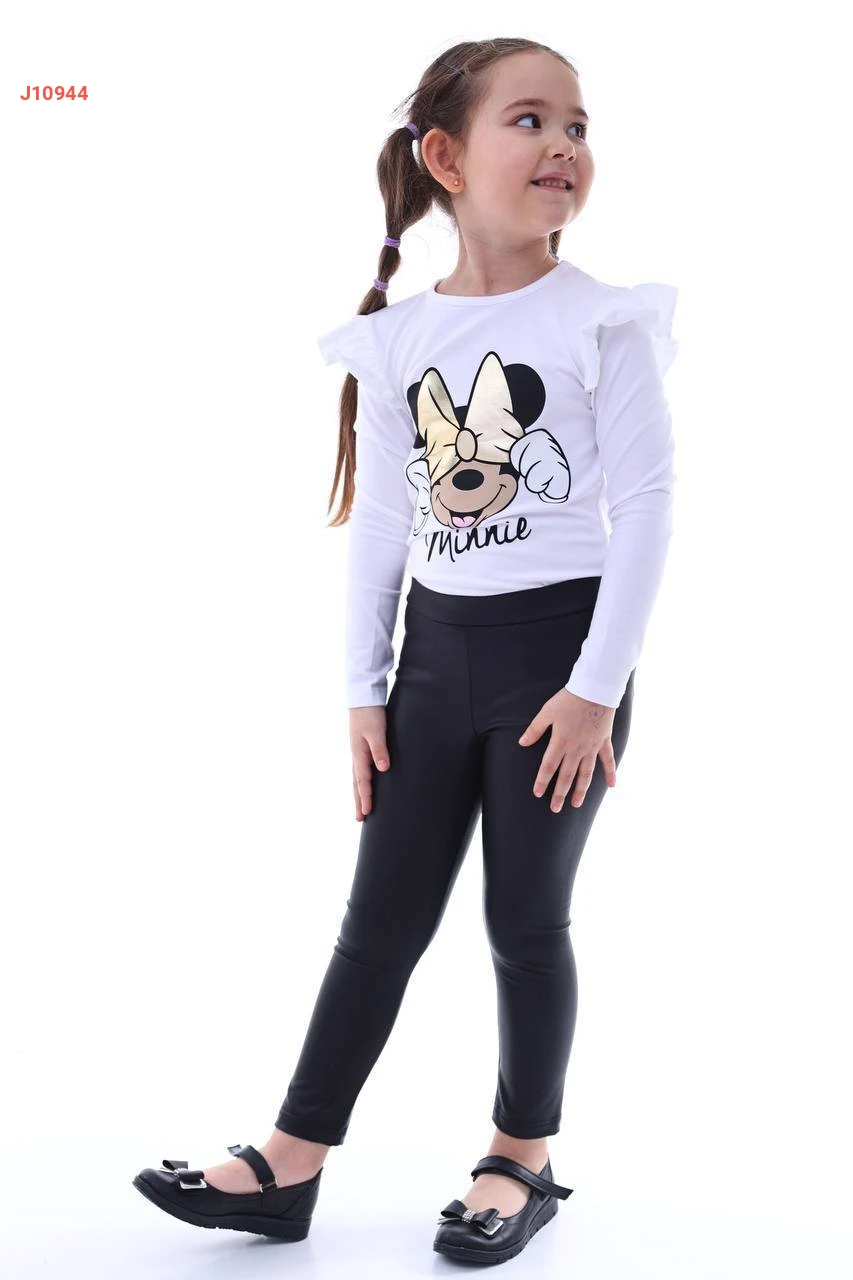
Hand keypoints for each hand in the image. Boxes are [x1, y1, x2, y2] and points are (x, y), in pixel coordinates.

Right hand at [349, 705, 389, 820]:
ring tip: (360, 807)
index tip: (367, 813)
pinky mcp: (361, 747)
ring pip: (357, 778)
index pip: (363, 781)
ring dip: (358, 793)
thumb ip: (380, 750)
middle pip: (356, 783)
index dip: (365, 797)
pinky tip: (364, 784)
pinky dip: (360, 781)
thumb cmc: (370, 714)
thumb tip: (383, 769)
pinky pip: (360, 769)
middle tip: (359, 819)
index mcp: (359, 754)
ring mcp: (357, 752)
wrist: (362, 697)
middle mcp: (357, 755)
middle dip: (358, 801)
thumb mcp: (376, 731)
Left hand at [518, 688, 616, 811]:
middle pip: (566, 776)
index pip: (549, 767)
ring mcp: (592, 747)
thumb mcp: (547, 711)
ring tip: (576, 804)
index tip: (537, 794)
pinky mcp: (604, 741)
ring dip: (581, 790)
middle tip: (555, 809)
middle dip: (559, 794)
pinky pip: (608, 760)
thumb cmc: (569, 699)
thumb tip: (522, 743)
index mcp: (560, 742)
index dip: (542, 781)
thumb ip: (535, 729)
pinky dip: (610, 772)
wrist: (595, 689)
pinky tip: (611, 785)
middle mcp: (576, 748)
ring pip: (586, 774)